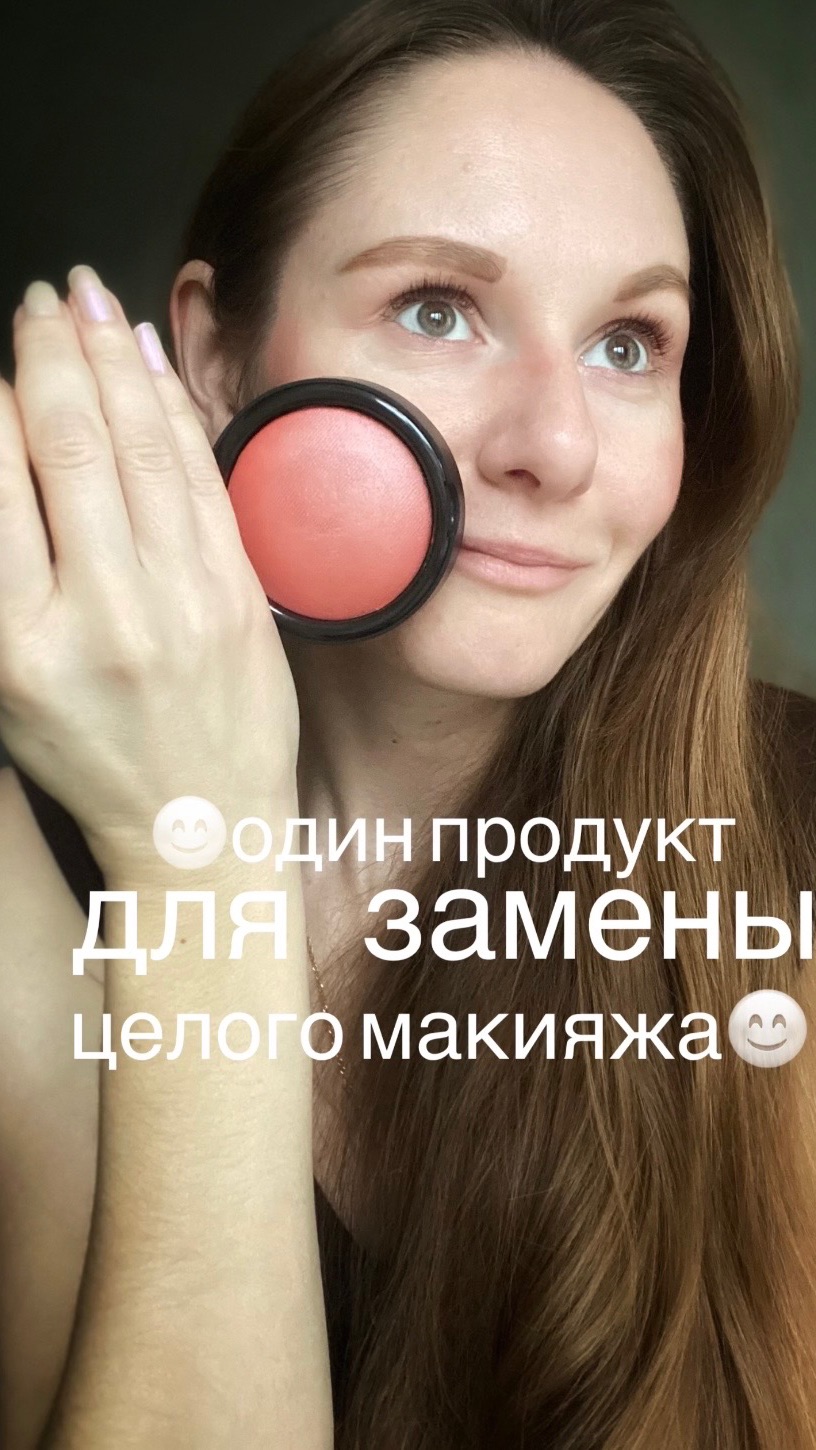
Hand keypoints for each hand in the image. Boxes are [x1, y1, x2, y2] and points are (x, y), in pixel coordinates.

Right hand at [0, 267, 299, 871]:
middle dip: (54, 353)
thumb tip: (5, 450)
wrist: (200, 826)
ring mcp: (184, 604)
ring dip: (116, 359)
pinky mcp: (243, 597)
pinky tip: (152, 362)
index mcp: (22, 645)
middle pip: (72, 447)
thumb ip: (1, 572)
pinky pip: (203, 480)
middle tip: (45, 297)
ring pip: (144, 449)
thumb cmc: (93, 759)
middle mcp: (104, 617)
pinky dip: (175, 410)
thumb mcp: (9, 683)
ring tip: (91, 301)